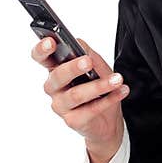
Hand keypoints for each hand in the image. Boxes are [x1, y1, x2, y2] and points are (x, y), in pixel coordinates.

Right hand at [31, 36, 129, 152]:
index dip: (42, 49)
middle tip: (89, 61)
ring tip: (117, 79)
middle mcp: (54, 88)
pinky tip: (121, 91)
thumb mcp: (96, 67)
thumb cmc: (97, 88)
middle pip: (58, 76)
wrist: (107, 120)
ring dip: (99, 85)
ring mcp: (61, 105)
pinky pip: (90, 109)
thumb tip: (78, 42)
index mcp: (55, 69)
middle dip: (73, 67)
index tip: (51, 42)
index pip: (41, 57)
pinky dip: (109, 99)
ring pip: (76, 95)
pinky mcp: (72, 121)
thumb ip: (87, 53)